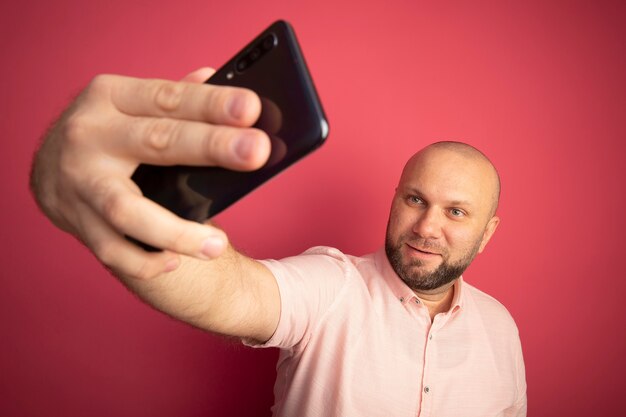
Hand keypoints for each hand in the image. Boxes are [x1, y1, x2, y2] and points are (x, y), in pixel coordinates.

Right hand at [30, 68, 270, 278]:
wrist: (50, 168)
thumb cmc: (109, 131)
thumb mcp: (133, 103)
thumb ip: (174, 95)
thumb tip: (217, 77)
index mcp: (111, 97)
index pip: (169, 97)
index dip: (212, 103)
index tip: (252, 109)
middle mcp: (90, 135)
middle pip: (157, 142)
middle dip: (210, 147)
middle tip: (257, 152)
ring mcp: (79, 182)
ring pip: (127, 211)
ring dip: (175, 231)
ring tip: (216, 245)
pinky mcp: (76, 221)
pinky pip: (112, 251)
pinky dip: (145, 261)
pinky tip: (174, 262)